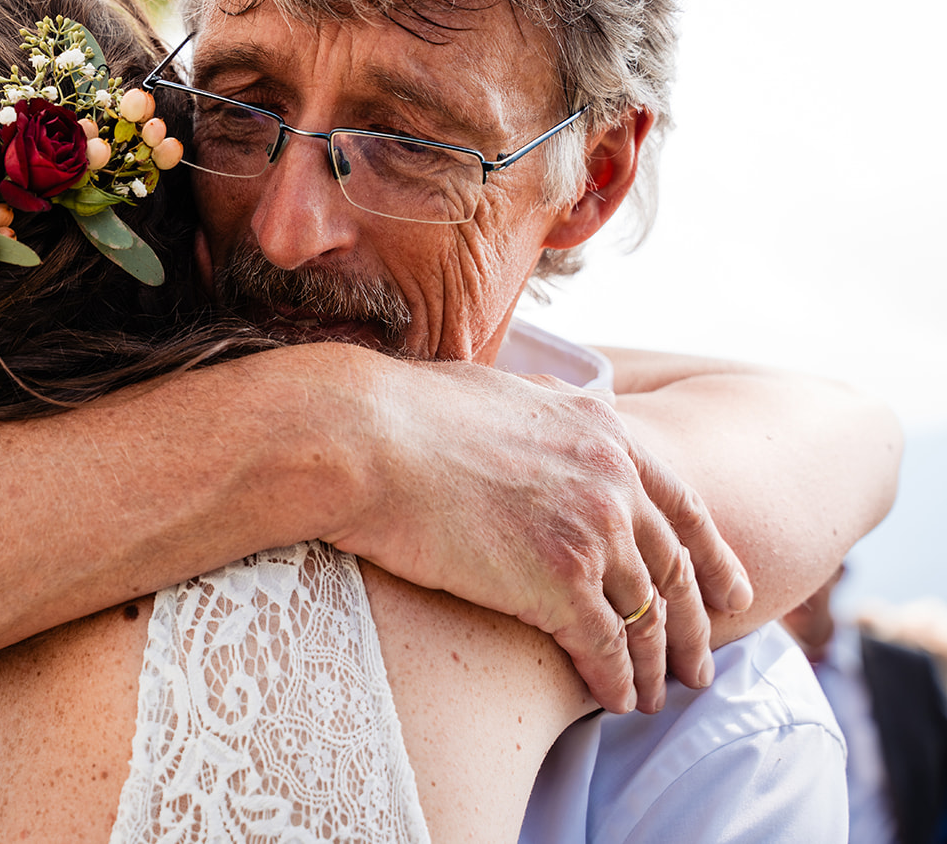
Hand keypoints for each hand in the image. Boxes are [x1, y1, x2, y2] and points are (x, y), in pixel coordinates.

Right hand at [326, 358, 750, 713]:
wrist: (364, 439)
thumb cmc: (402, 412)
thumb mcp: (498, 391)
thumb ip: (542, 410)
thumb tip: (544, 411)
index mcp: (603, 432)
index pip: (682, 504)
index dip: (712, 555)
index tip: (730, 591)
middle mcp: (612, 480)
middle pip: (674, 568)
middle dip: (695, 623)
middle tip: (703, 664)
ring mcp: (591, 531)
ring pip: (645, 614)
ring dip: (656, 663)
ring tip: (658, 696)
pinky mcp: (558, 583)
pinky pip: (606, 647)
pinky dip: (616, 681)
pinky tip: (616, 702)